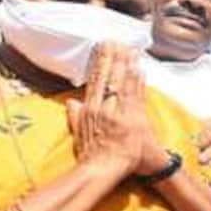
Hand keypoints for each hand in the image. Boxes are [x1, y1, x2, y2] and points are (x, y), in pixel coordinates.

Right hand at [67, 43, 163, 177]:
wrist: (103, 170)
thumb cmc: (94, 156)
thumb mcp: (80, 134)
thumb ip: (74, 117)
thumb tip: (71, 102)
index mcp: (89, 110)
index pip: (95, 81)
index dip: (99, 63)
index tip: (103, 48)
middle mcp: (101, 108)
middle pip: (107, 78)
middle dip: (112, 58)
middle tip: (116, 40)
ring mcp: (116, 112)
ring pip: (121, 83)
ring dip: (126, 65)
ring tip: (130, 49)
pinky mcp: (130, 118)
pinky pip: (134, 95)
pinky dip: (136, 81)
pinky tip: (139, 69)